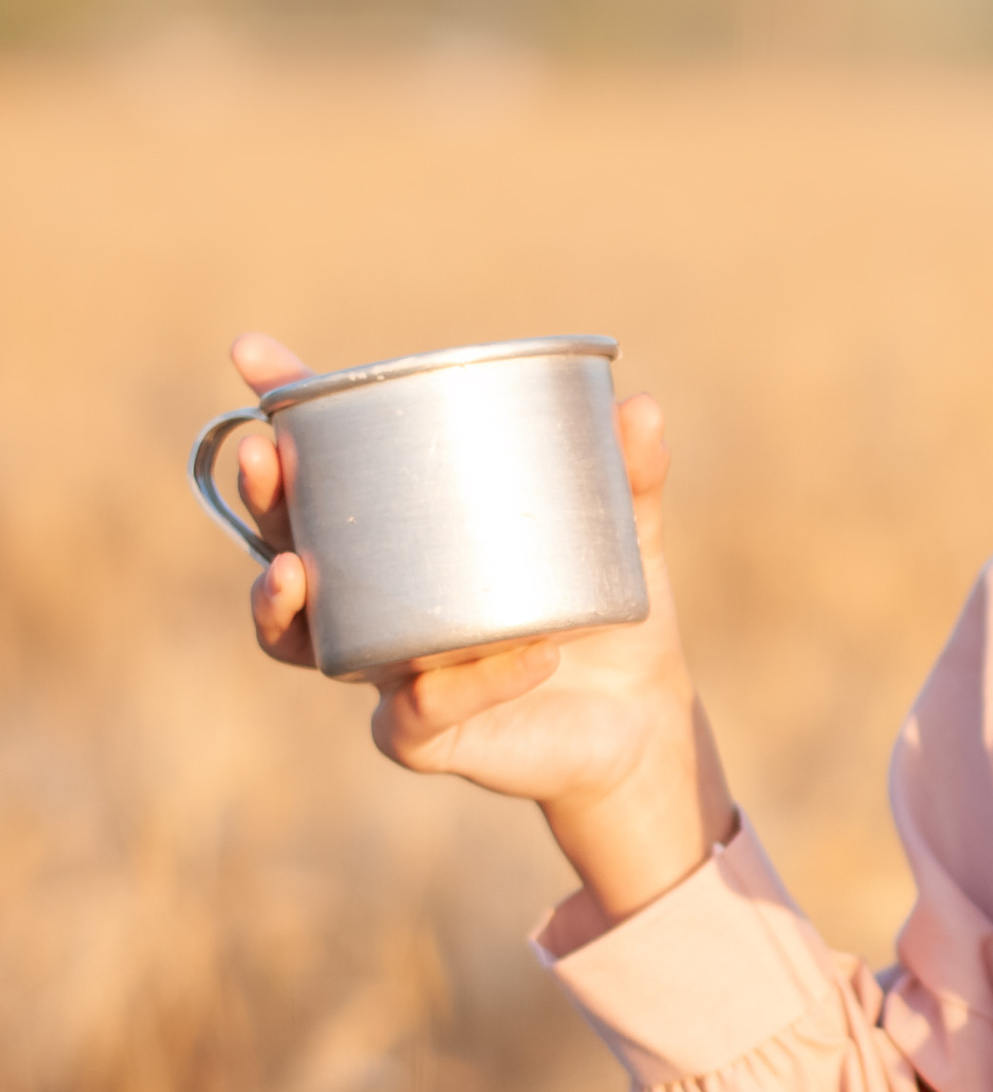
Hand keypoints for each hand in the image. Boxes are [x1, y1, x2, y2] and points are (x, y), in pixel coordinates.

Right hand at [229, 331, 733, 923]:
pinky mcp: (432, 738)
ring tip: (292, 570)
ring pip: (307, 645)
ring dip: (282, 607)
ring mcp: (392, 673)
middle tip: (264, 454)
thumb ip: (628, 478)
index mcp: (404, 541)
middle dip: (262, 501)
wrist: (639, 720)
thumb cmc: (605, 611)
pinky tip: (529, 651)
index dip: (281, 411)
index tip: (253, 354)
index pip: (326, 467)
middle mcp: (376, 604)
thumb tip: (640, 408)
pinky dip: (474, 682)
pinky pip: (426, 712)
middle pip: (285, 547)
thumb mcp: (621, 536)